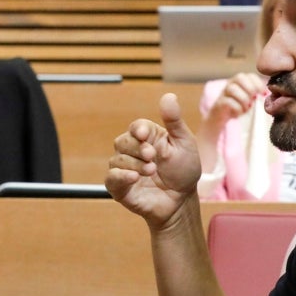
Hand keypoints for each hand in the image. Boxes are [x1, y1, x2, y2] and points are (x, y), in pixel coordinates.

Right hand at [106, 93, 201, 228]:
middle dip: (137, 148)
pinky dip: (120, 176)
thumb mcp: (184, 143)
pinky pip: (111, 179)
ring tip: (151, 170)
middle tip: (152, 156)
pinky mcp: (120, 188)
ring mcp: (125, 169)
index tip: (145, 134)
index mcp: (148, 138)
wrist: (182, 200)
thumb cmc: (184, 171)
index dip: (138, 129)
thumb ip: (174, 121)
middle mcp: (133, 152)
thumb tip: (168, 95)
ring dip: (134, 164)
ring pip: (117, 160)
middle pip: (122, 141)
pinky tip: (135, 177)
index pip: (135, 127)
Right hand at [204, 73, 266, 126]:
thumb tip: (267, 96)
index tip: (263, 94)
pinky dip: (236, 108)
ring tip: (247, 108)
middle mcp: (231, 84)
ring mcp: (224, 93)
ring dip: (243, 99)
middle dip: (250, 89)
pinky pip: (227, 102)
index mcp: (241, 81)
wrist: (221, 117)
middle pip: (240, 77)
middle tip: (253, 100)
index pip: (250, 76)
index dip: (258, 83)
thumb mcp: (250, 100)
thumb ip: (258, 96)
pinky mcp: (219, 103)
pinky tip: (239, 113)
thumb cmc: (239, 107)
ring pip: (232, 88)